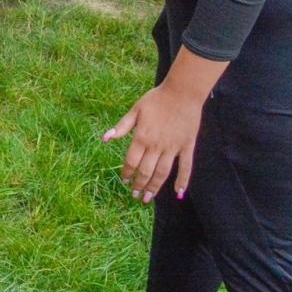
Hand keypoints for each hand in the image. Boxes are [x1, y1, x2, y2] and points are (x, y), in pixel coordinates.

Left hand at [104, 82, 202, 202]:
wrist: (182, 93)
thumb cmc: (156, 100)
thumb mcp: (135, 110)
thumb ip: (122, 127)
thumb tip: (105, 139)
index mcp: (142, 137)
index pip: (131, 161)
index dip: (126, 173)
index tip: (124, 181)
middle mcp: (157, 146)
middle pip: (146, 170)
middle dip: (139, 184)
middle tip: (135, 195)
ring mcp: (173, 148)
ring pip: (163, 172)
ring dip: (155, 187)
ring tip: (148, 198)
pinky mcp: (187, 147)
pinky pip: (186, 167)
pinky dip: (183, 181)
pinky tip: (179, 193)